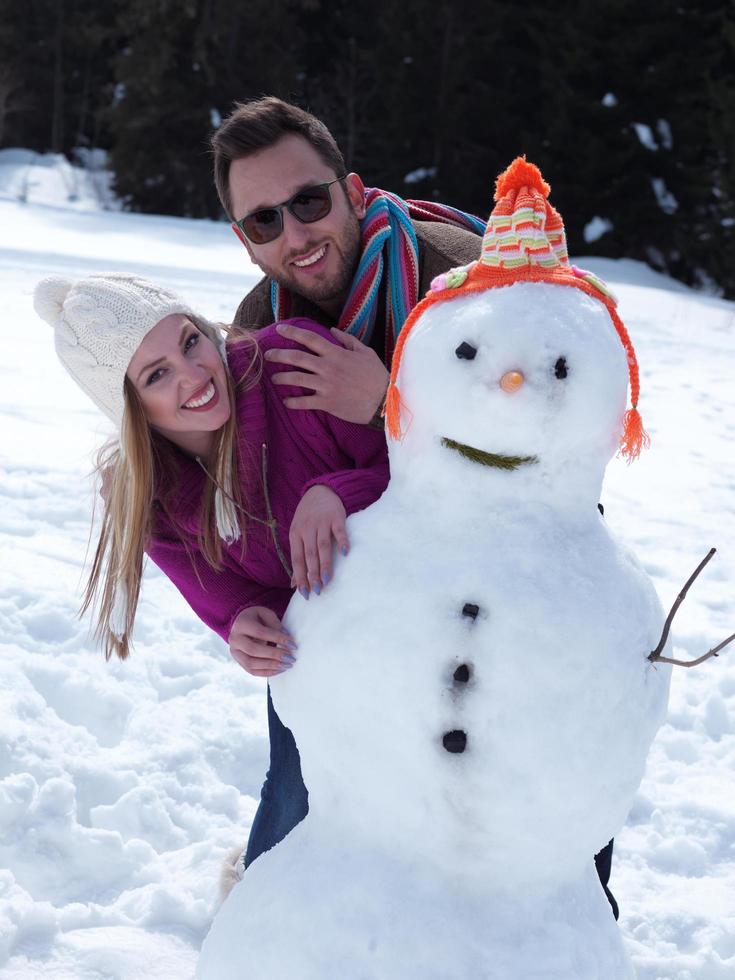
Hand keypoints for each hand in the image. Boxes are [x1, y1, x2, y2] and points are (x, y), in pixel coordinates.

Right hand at [228, 606, 297, 677]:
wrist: (242, 623)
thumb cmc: (257, 618)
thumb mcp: (266, 614)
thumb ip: (275, 624)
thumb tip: (286, 638)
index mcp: (241, 624)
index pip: (260, 633)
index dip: (277, 638)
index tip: (292, 644)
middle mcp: (235, 639)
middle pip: (253, 650)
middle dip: (274, 655)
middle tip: (290, 658)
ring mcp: (235, 652)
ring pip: (251, 664)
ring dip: (271, 666)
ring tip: (286, 665)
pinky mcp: (239, 661)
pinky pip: (252, 671)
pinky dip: (266, 672)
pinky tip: (279, 670)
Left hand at [265, 322, 388, 423]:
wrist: (384, 401)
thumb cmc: (377, 376)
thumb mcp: (366, 352)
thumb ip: (348, 340)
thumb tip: (332, 330)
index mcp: (336, 353)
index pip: (309, 339)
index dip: (292, 332)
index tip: (279, 329)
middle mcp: (328, 367)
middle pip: (296, 357)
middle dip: (278, 355)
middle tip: (267, 355)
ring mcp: (326, 386)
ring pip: (296, 379)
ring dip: (281, 378)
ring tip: (273, 379)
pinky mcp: (327, 403)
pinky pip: (304, 402)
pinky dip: (292, 402)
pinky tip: (286, 402)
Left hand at [289, 485, 348, 597]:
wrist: (320, 491)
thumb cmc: (307, 517)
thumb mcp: (298, 534)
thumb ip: (298, 557)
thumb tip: (294, 584)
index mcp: (295, 534)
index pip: (297, 559)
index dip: (300, 577)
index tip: (304, 593)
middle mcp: (307, 529)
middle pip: (309, 555)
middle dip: (312, 575)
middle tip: (317, 591)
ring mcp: (321, 522)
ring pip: (322, 546)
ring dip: (325, 564)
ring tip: (327, 580)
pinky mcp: (336, 517)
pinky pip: (339, 531)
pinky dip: (342, 541)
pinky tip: (345, 553)